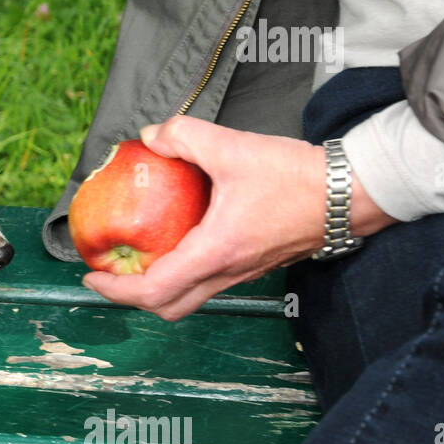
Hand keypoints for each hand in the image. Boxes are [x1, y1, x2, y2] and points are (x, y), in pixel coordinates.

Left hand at [80, 116, 397, 319]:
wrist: (353, 194)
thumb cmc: (298, 177)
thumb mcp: (234, 147)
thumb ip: (186, 136)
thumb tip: (151, 136)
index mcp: (216, 251)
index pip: (155, 291)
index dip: (116, 289)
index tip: (90, 275)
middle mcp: (228, 271)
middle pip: (169, 308)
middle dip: (130, 297)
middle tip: (107, 274)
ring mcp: (244, 272)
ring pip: (191, 299)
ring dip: (156, 288)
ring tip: (135, 262)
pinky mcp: (255, 264)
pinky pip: (208, 282)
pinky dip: (181, 274)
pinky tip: (173, 243)